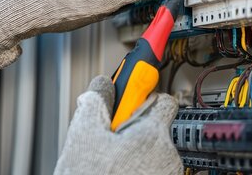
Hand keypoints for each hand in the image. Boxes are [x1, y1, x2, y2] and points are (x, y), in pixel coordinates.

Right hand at [54, 76, 182, 174]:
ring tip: (107, 160)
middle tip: (108, 136)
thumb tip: (101, 84)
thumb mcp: (83, 136)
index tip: (132, 95)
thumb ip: (95, 103)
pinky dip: (137, 169)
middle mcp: (168, 156)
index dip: (143, 95)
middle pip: (155, 127)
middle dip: (133, 127)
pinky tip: (114, 174)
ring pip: (152, 151)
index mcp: (153, 135)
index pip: (164, 100)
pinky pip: (152, 170)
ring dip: (134, 151)